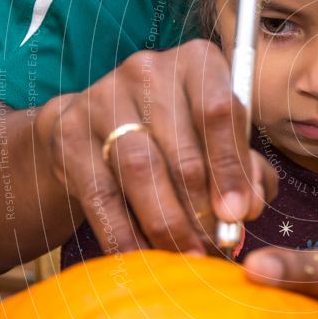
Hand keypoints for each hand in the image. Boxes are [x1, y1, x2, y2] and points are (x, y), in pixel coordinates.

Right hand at [37, 39, 277, 254]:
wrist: (91, 127)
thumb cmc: (176, 134)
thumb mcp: (217, 140)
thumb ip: (246, 169)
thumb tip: (250, 208)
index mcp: (196, 62)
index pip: (219, 110)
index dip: (232, 167)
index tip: (240, 213)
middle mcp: (148, 69)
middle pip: (182, 149)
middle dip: (202, 208)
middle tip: (214, 245)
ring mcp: (102, 96)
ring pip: (141, 171)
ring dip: (167, 222)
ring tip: (186, 255)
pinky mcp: (66, 129)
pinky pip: (100, 192)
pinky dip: (124, 232)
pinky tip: (143, 257)